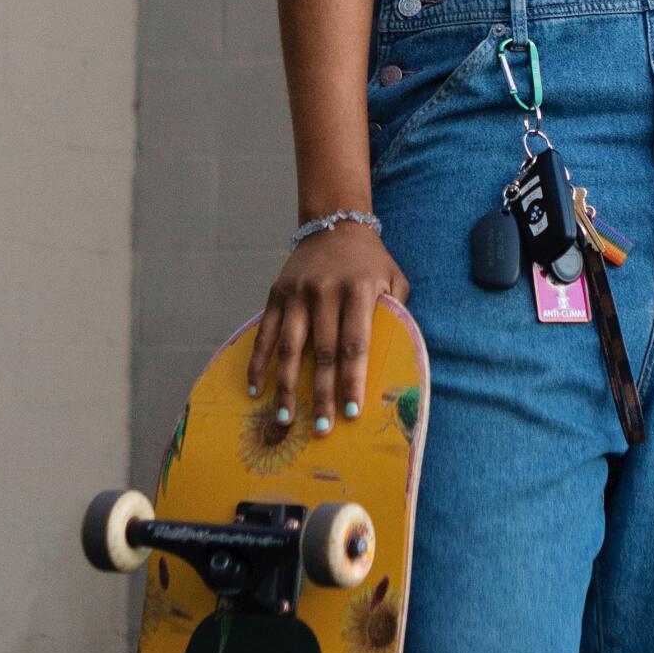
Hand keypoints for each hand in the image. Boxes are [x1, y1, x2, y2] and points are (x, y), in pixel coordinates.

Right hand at [248, 222, 409, 435]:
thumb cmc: (370, 262)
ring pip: (289, 348)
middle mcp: (325, 292)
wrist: (335, 224)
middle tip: (321, 428)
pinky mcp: (276, 293)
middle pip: (322, 353)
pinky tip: (256, 390)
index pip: (356, 345)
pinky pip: (265, 333)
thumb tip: (397, 359)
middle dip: (321, 394)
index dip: (352, 381)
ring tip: (285, 419)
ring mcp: (297, 293)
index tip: (352, 412)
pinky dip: (258, 363)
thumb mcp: (394, 280)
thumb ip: (395, 315)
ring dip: (286, 386)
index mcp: (359, 291)